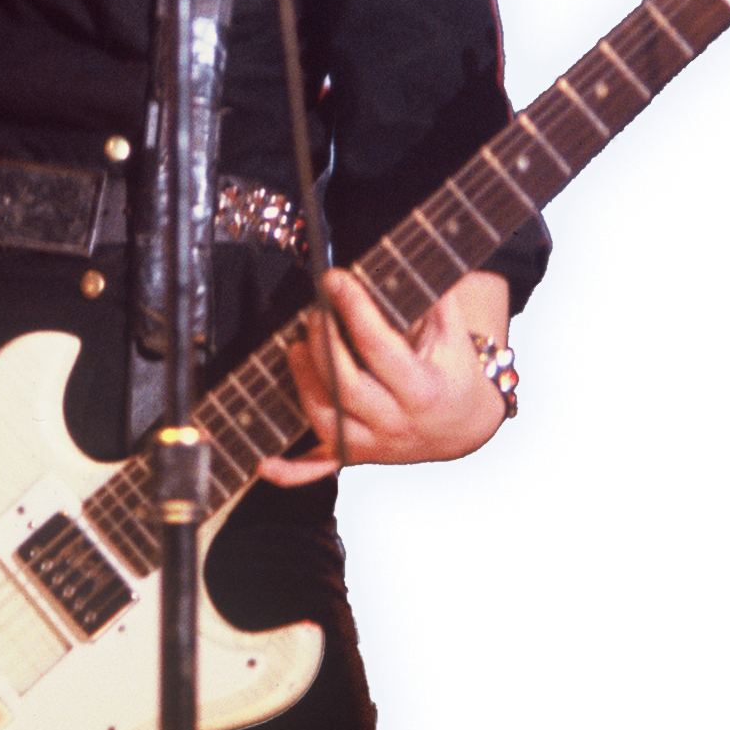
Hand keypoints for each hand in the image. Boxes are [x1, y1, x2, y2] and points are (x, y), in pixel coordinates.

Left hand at [258, 268, 511, 486]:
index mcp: (423, 390)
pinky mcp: (358, 458)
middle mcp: (397, 424)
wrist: (467, 427)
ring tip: (295, 348)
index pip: (378, 347)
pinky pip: (320, 469)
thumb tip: (404, 258)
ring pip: (327, 424)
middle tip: (315, 313)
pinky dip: (291, 471)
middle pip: (346, 387)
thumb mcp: (453, 332)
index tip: (334, 280)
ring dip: (304, 385)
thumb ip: (432, 298)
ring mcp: (376, 447)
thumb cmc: (455, 371)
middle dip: (323, 345)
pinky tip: (263, 464)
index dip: (353, 309)